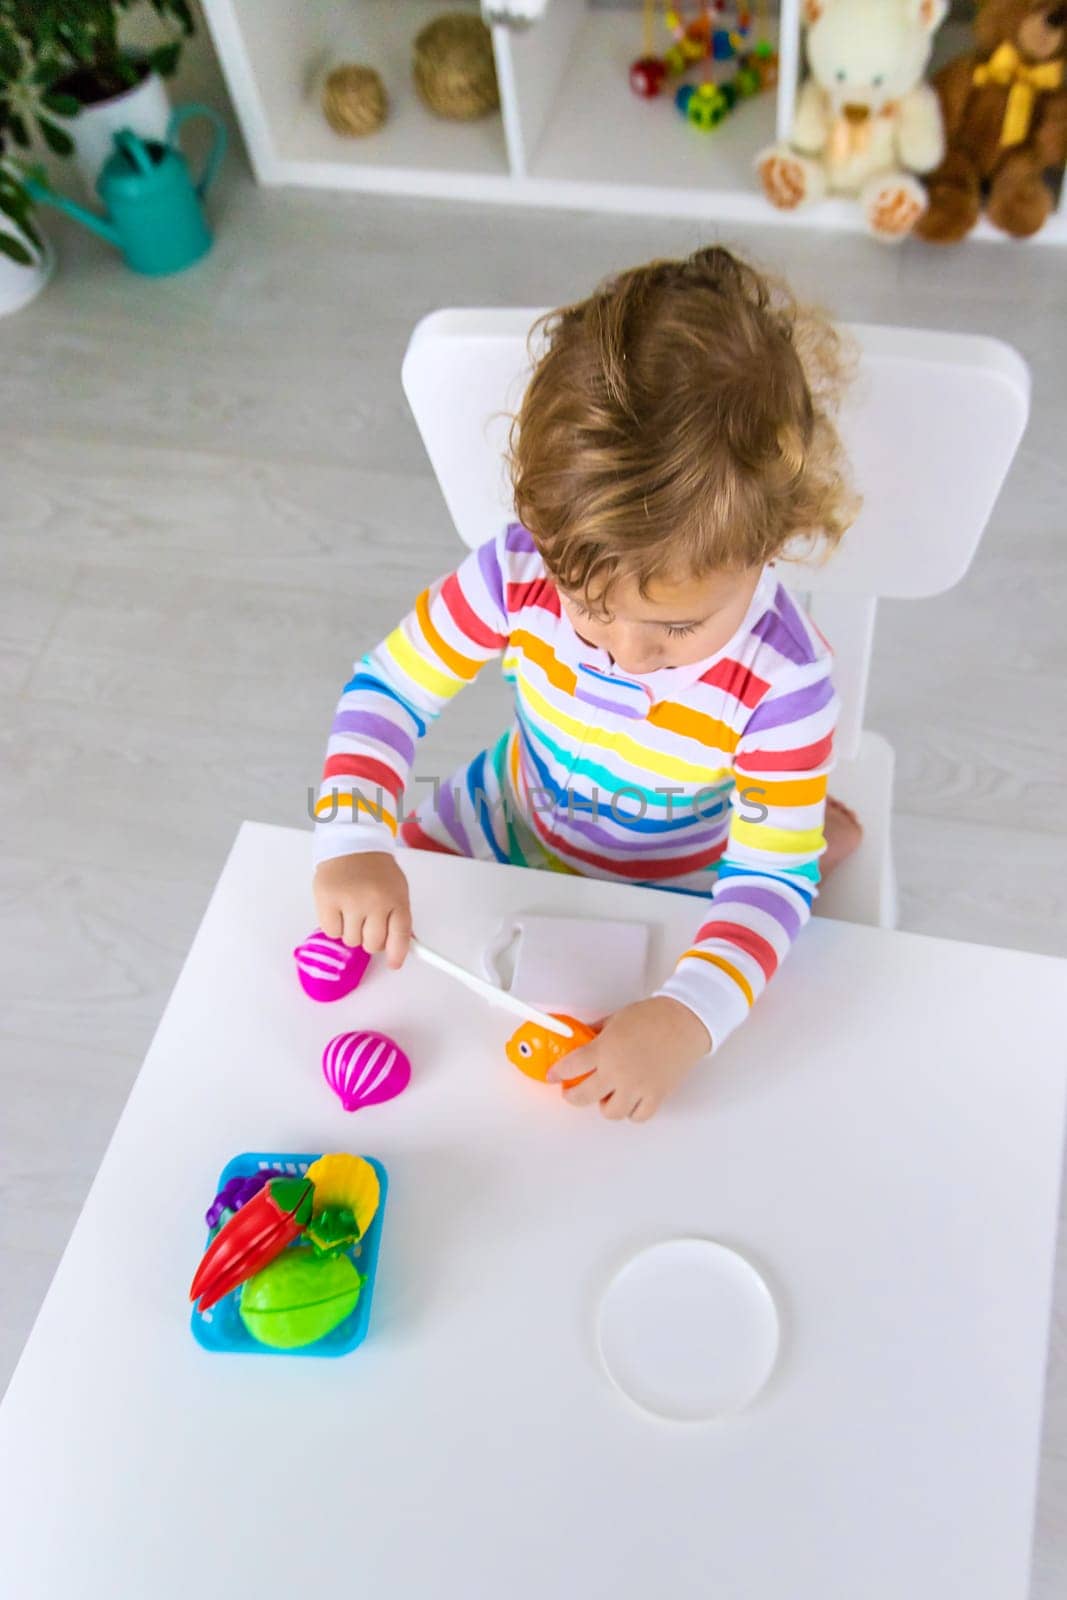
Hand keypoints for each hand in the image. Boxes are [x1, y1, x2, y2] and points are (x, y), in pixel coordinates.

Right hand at [313, 852, 411, 967]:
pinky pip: (332, 932)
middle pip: (373, 944)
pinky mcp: (327, 900)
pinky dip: (335, 926)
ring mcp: (350, 901)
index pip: (400, 936)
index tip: (394, 964)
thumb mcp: (396, 889)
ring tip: (353, 910)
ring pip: (351, 941)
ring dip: (352, 931)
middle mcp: (375, 901)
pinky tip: (339, 908)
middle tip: (367, 922)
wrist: (351, 845)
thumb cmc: (375, 870)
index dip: (397, 954)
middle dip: (370, 939)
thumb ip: (398, 918)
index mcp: (396, 898)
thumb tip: (400, 949)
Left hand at [547, 996, 710, 1121]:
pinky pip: (637, 1116)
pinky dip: (631, 1111)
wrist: (684, 1022)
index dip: (557, 1073)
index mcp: (604, 1050)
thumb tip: (582, 1041)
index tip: (553, 1076)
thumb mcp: (615, 1019)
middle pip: (583, 1097)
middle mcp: (617, 1072)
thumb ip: (596, 1034)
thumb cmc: (652, 1016)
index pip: (570, 1068)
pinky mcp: (656, 1096)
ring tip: (608, 1094)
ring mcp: (637, 1087)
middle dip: (572, 1096)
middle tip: (571, 1092)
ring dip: (605, 1105)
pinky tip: (630, 1100)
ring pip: (611, 1112)